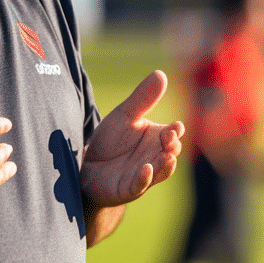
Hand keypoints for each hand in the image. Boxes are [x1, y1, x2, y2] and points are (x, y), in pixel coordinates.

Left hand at [80, 71, 183, 207]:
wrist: (87, 165)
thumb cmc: (111, 140)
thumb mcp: (125, 116)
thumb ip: (143, 98)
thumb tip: (161, 73)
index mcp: (158, 138)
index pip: (173, 134)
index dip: (176, 131)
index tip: (175, 127)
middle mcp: (155, 157)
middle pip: (171, 153)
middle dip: (172, 147)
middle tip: (170, 140)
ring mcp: (144, 174)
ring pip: (161, 171)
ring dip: (165, 165)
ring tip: (167, 157)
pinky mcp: (129, 188)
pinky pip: (140, 185)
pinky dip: (145, 179)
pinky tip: (146, 169)